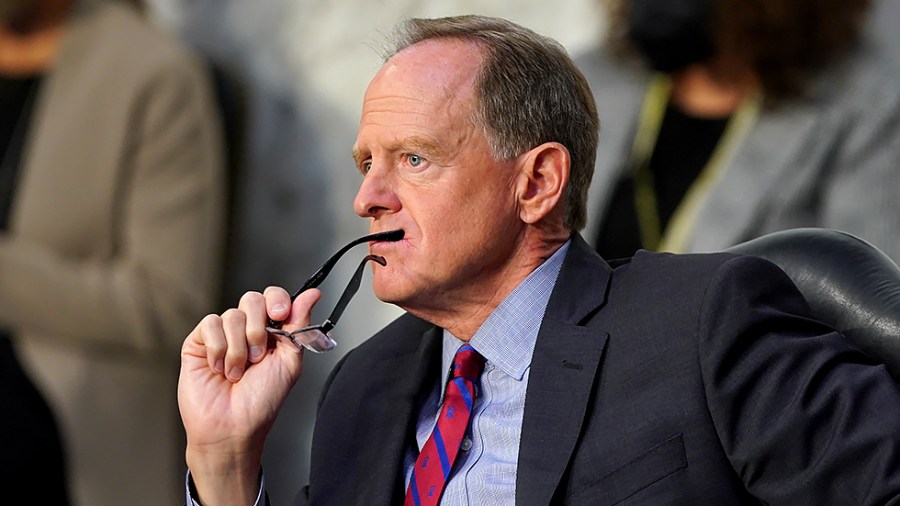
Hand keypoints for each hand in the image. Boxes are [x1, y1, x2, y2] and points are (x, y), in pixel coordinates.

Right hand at [177, 286, 319, 504]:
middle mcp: (245, 329)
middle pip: (252, 299)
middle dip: (258, 328)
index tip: (281, 314)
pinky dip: (219, 348)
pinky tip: (219, 368)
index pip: (273, 297)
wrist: (233, 426)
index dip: (277, 300)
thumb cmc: (262, 401)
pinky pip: (210, 324)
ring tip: (238, 372)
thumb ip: (299, 325)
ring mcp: (221, 335)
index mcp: (271, 332)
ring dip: (239, 348)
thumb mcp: (290, 361)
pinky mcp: (198, 342)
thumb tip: (312, 294)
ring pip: (232, 315)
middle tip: (258, 355)